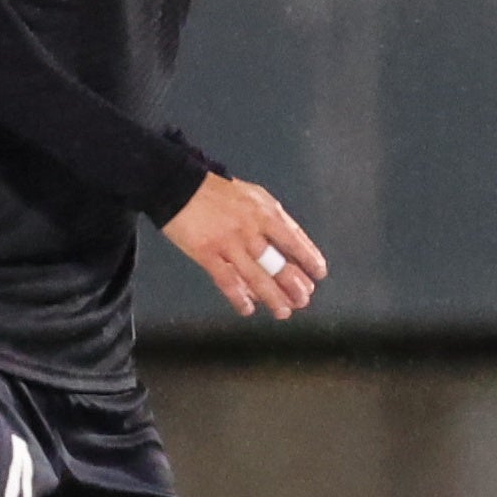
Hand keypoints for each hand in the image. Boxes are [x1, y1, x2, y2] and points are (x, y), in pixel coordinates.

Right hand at [160, 174, 325, 318]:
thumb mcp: (253, 196)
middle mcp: (251, 229)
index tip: (319, 273)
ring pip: (256, 276)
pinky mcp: (207, 253)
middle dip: (294, 284)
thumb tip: (289, 243)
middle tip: (304, 300)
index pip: (294, 239)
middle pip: (278, 262)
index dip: (308, 258)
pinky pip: (227, 281)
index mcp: (265, 212)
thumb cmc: (218, 192)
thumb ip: (271, 218)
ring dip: (273, 297)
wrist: (177, 185)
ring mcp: (229, 243)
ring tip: (283, 312)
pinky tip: (248, 309)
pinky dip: (239, 297)